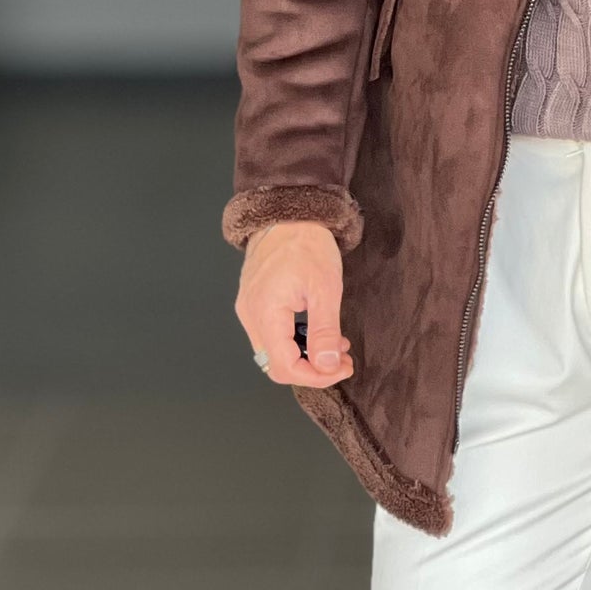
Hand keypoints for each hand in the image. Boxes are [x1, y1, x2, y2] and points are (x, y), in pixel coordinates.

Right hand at [235, 222, 353, 389]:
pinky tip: (318, 331)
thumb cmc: (306, 243)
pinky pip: (272, 334)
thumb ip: (325, 331)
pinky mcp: (254, 301)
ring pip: (274, 351)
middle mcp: (250, 315)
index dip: (315, 377)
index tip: (341, 368)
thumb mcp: (325, 289)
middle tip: (342, 360)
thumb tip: (326, 366)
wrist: (290, 212)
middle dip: (312, 369)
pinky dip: (296, 340)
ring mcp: (248, 308)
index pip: (284, 367)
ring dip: (306, 355)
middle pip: (276, 365)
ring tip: (336, 345)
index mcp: (265, 313)